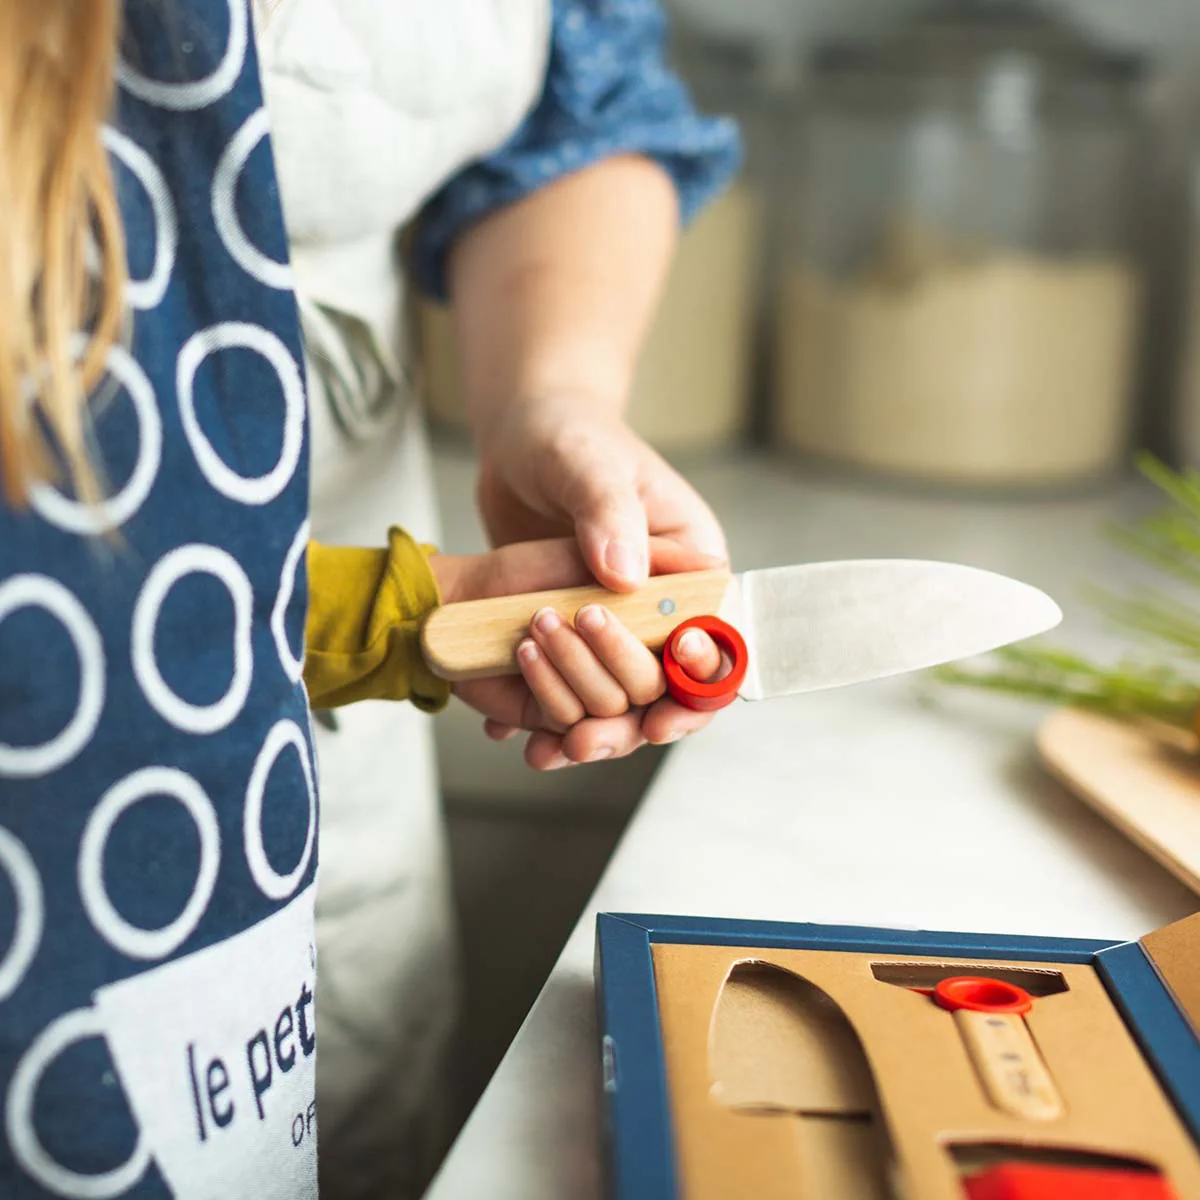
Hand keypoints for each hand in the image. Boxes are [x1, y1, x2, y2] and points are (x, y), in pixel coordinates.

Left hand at [474, 399, 729, 754]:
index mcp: (691, 561)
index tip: (657, 720)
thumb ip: (609, 514)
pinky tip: (518, 733)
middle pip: (665, 678)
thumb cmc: (567, 435)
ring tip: (550, 750)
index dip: (695, 689)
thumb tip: (624, 576)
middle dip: (628, 719)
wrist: (520, 440)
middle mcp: (662, 598)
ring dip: (586, 724)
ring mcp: (619, 618)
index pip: (715, 638)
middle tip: (585, 743)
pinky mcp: (578, 629)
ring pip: (617, 691)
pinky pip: (573, 681)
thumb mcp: (587, 464)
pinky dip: (547, 710)